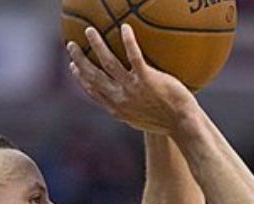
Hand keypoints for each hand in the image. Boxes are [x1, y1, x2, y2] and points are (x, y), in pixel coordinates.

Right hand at [66, 24, 199, 134]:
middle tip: (72, 45)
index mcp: (117, 109)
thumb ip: (130, 109)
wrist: (182, 124)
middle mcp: (120, 98)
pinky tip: (125, 28)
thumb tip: (127, 103)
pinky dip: (128, 41)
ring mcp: (133, 88)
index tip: (73, 66)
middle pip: (94, 75)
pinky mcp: (147, 79)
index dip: (80, 78)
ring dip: (97, 45)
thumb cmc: (166, 123)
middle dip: (80, 59)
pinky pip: (134, 56)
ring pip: (108, 63)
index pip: (93, 91)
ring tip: (90, 31)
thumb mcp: (141, 120)